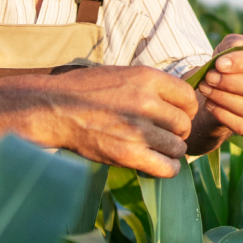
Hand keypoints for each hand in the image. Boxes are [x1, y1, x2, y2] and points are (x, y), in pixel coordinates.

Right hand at [31, 65, 197, 176]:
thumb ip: (152, 86)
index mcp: (147, 78)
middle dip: (176, 131)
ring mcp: (138, 130)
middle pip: (184, 124)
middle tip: (162, 134)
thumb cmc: (87, 90)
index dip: (185, 109)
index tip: (175, 114)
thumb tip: (181, 101)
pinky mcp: (128, 154)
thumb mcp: (124, 74)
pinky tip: (160, 164)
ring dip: (170, 150)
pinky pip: (167, 167)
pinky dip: (168, 168)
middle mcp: (146, 102)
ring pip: (178, 147)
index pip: (188, 97)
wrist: (54, 108)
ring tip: (156, 148)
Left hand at [196, 34, 242, 139]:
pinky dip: (225, 117)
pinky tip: (210, 105)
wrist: (230, 89)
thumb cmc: (234, 63)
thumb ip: (233, 43)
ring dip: (224, 100)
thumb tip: (237, 46)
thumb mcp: (231, 47)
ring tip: (205, 90)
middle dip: (231, 83)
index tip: (219, 64)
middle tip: (208, 78)